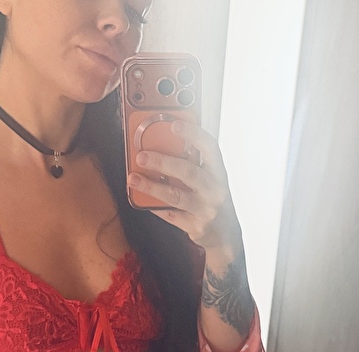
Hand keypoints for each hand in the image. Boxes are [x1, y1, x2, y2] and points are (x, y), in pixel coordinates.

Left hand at [127, 120, 241, 250]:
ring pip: (175, 196)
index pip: (210, 147)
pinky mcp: (195, 226)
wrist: (226, 234)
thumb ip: (193, 163)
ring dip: (151, 186)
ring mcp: (206, 209)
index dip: (193, 134)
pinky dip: (154, 206)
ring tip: (133, 178)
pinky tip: (140, 198)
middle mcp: (216, 189)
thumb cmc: (212, 199)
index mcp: (219, 172)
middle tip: (142, 156)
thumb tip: (161, 144)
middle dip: (163, 162)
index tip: (175, 125)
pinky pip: (170, 215)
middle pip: (189, 172)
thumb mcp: (210, 178)